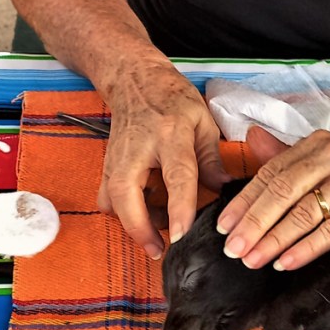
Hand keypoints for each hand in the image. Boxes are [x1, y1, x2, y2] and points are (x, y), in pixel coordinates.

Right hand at [97, 61, 230, 257]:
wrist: (134, 80)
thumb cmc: (172, 98)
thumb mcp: (203, 121)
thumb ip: (212, 158)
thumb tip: (223, 190)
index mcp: (170, 135)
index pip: (177, 176)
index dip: (180, 207)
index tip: (182, 234)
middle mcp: (138, 149)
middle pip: (128, 195)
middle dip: (140, 229)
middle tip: (159, 250)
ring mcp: (117, 157)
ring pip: (113, 201)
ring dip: (134, 222)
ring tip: (158, 233)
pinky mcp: (107, 165)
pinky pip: (109, 197)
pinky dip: (124, 211)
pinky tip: (144, 212)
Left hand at [215, 129, 329, 269]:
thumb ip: (290, 156)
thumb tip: (251, 140)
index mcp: (320, 143)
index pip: (273, 171)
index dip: (245, 199)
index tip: (223, 226)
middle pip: (284, 191)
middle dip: (253, 222)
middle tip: (232, 248)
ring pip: (305, 211)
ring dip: (274, 239)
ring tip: (252, 260)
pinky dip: (307, 247)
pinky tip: (287, 262)